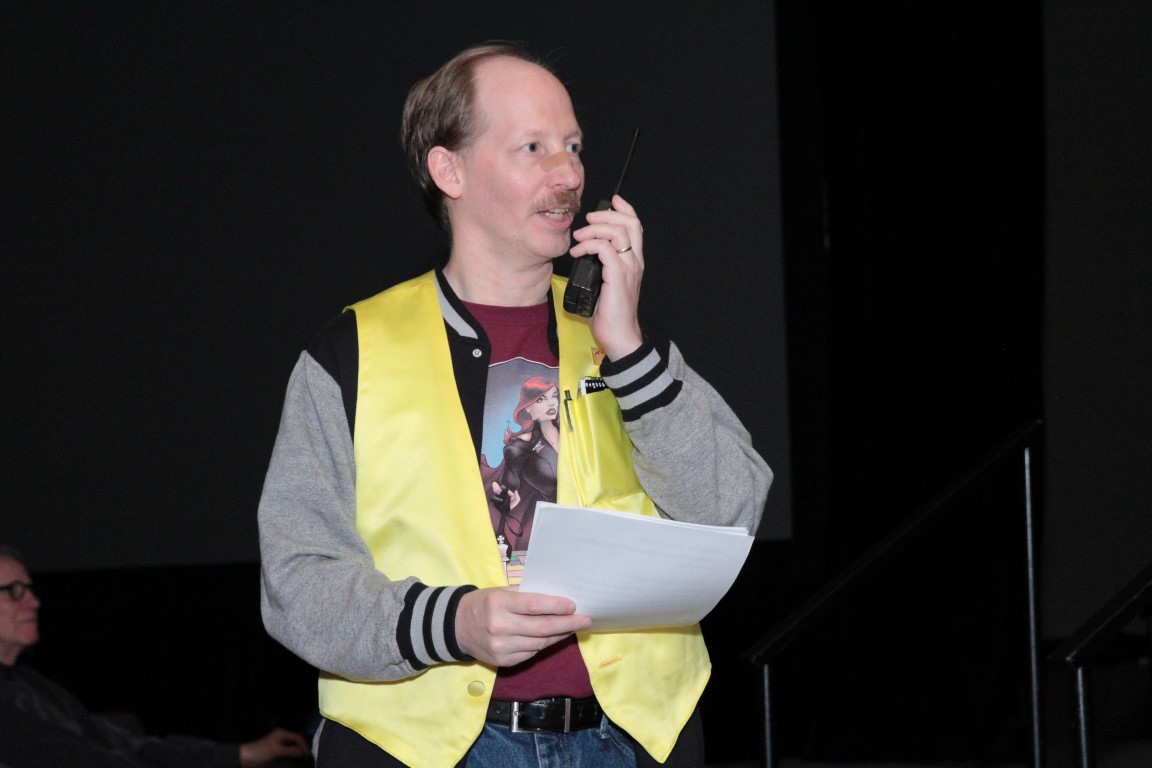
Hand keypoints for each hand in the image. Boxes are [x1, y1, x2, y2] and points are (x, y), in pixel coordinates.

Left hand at [239, 727, 309, 766]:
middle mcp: (281, 737)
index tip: (308, 755)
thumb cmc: (261, 751)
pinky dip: (292, 755)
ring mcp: (278, 744)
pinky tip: (294, 760)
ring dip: (297, 752)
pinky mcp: (275, 750)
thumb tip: (302, 752)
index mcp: (282, 733)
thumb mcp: (277, 751)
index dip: (304, 746)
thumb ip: (291, 751)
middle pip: (296, 741)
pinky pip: (287, 751)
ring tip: (302, 759)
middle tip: (307, 757)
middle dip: (302, 748)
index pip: (297, 738)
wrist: (246, 757)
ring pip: (292, 746)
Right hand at [456, 586, 590, 666]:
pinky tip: (554, 637)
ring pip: (539, 643)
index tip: (573, 605)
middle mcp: (500, 627)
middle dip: (568, 624)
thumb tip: (557, 599)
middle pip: (541, 628)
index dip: (556, 607)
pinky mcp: (503, 661)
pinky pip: (531, 653)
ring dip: (559, 635)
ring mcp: (501, 647)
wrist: (456, 627)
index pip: (534, 606)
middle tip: (585, 620)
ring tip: (572, 628)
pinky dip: (544, 645)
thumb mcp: (500, 591)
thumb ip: (525, 595)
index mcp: (499, 604)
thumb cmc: (483, 603)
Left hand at [570, 194, 644, 359]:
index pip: (636, 226)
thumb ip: (603, 266)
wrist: (620, 335)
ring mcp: (628, 268)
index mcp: (634, 261)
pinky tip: (577, 252)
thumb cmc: (611, 313)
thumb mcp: (607, 283)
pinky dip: (589, 245)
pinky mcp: (618, 276)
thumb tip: (586, 253)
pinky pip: (604, 249)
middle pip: (629, 223)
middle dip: (605, 215)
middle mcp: (635, 261)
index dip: (625, 209)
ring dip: (593, 229)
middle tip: (587, 220)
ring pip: (616, 232)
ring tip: (578, 237)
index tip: (611, 201)